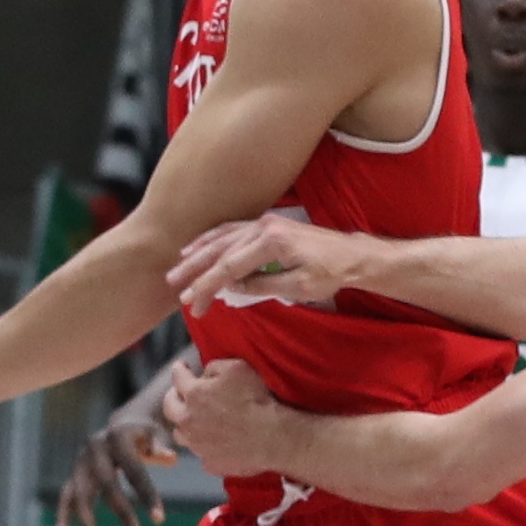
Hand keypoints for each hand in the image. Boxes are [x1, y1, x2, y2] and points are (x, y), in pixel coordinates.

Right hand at [53, 395, 182, 525]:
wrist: (123, 423)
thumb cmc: (146, 433)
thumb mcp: (156, 435)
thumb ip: (160, 448)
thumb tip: (171, 459)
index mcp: (117, 436)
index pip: (134, 470)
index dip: (146, 494)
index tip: (159, 520)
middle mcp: (95, 448)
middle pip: (106, 484)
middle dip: (122, 513)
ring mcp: (81, 462)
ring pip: (80, 495)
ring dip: (88, 524)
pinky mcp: (74, 474)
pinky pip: (67, 498)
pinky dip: (63, 518)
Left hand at [165, 358, 293, 478]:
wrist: (272, 437)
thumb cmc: (255, 399)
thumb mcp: (236, 368)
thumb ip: (214, 367)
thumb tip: (204, 373)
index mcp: (194, 394)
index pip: (178, 377)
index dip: (179, 370)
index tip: (181, 367)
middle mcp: (188, 421)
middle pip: (170, 408)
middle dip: (173, 397)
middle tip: (179, 394)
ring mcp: (198, 445)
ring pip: (181, 435)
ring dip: (185, 426)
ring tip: (194, 422)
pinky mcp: (210, 463)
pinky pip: (202, 455)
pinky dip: (205, 448)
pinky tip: (215, 444)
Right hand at [172, 214, 362, 313]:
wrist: (351, 254)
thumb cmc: (329, 273)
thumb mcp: (297, 287)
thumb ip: (261, 286)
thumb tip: (232, 288)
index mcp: (271, 242)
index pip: (229, 267)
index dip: (208, 286)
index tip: (194, 303)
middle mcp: (263, 226)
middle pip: (220, 250)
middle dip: (196, 270)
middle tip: (175, 286)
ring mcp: (264, 222)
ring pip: (222, 237)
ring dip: (199, 252)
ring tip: (178, 266)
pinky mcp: (266, 223)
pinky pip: (232, 230)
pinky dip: (213, 239)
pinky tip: (200, 247)